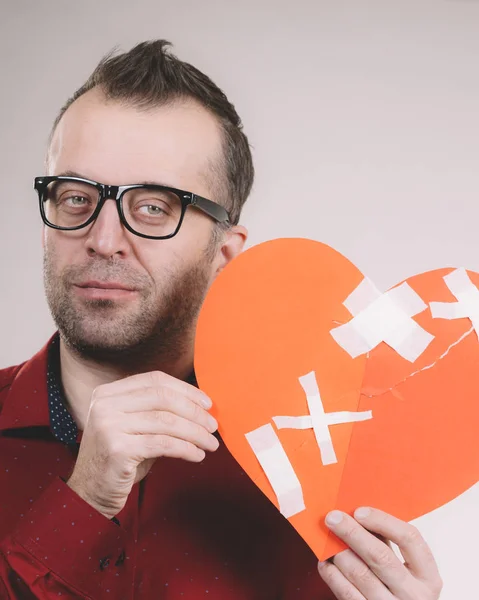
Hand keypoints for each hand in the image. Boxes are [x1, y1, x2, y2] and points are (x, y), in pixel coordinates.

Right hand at [67, 371, 218, 518]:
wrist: (89, 495)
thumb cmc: (120, 459)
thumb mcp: (135, 427)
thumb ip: (158, 411)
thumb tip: (200, 406)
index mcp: (108, 392)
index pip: (155, 380)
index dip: (185, 389)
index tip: (207, 403)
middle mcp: (105, 404)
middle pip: (162, 398)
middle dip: (194, 411)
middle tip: (213, 425)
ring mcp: (108, 425)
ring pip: (166, 421)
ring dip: (195, 432)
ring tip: (211, 443)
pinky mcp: (117, 449)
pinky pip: (163, 444)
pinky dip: (186, 448)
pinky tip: (197, 455)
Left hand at [317, 507, 442, 599]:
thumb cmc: (400, 590)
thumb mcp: (406, 570)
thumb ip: (388, 545)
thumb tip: (357, 515)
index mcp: (428, 577)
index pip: (410, 539)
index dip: (383, 521)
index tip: (359, 511)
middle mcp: (414, 595)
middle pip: (380, 556)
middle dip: (352, 532)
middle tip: (333, 518)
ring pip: (360, 574)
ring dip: (340, 552)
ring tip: (328, 539)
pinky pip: (346, 592)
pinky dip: (332, 574)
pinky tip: (326, 563)